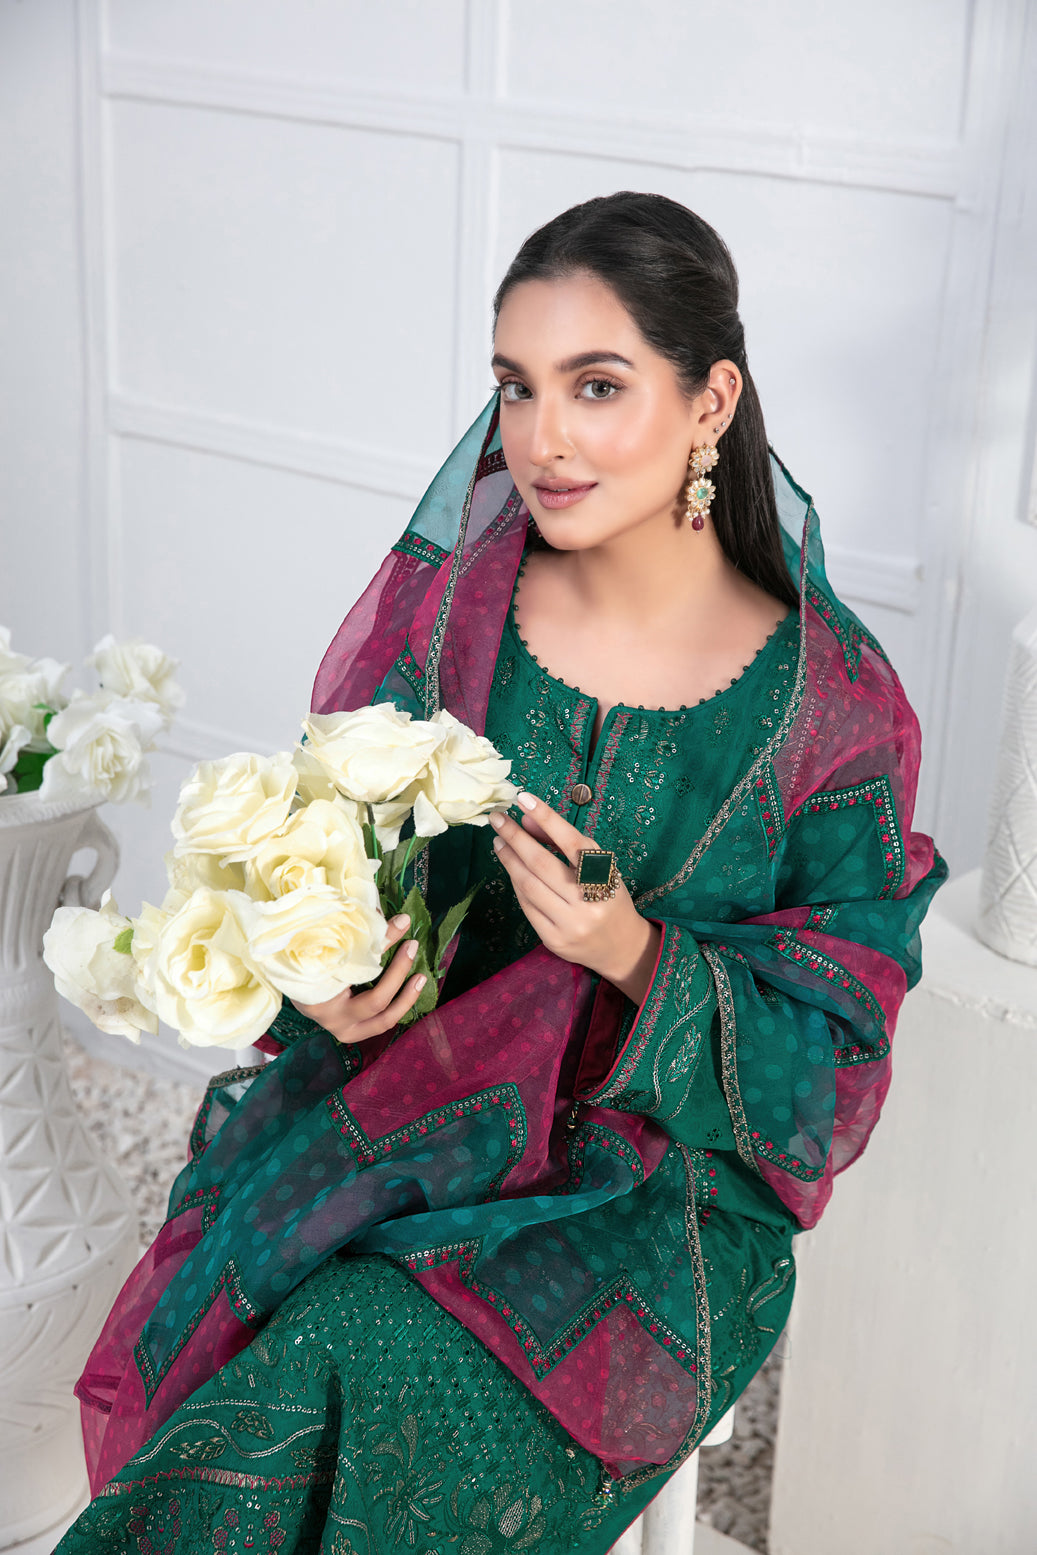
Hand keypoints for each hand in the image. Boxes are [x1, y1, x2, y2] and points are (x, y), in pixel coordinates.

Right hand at [293, 913, 426, 1043]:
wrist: (291, 985)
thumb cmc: (306, 962)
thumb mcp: (330, 949)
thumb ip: (363, 938)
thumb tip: (400, 921)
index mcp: (320, 998)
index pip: (360, 975)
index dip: (383, 948)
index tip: (401, 924)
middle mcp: (332, 1019)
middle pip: (377, 1002)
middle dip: (399, 973)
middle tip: (412, 946)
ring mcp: (343, 1030)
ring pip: (384, 1021)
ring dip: (406, 998)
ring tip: (421, 976)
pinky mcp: (354, 1031)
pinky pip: (381, 1021)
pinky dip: (398, 1004)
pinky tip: (409, 986)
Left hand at [488, 792, 660, 1004]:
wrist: (621, 946)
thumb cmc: (608, 896)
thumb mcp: (598, 864)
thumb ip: (562, 841)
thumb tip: (526, 819)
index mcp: (605, 876)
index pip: (571, 841)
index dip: (546, 817)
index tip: (522, 798)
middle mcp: (589, 900)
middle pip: (542, 864)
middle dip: (515, 837)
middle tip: (498, 819)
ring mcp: (570, 923)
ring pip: (529, 885)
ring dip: (509, 860)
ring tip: (498, 842)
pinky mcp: (555, 940)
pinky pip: (527, 907)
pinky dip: (516, 885)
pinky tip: (511, 869)